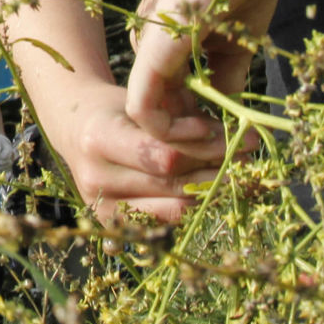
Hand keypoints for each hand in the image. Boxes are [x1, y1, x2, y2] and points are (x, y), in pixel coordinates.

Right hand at [33, 82, 220, 224]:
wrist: (75, 128)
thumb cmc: (115, 108)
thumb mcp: (142, 101)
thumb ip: (178, 119)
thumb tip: (231, 134)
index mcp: (98, 138)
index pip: (160, 155)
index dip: (200, 148)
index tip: (232, 136)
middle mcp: (95, 177)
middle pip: (169, 183)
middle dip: (214, 170)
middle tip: (248, 156)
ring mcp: (100, 205)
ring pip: (171, 207)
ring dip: (209, 191)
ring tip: (237, 173)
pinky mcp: (109, 222)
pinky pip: (162, 220)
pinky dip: (191, 205)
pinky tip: (211, 189)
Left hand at [121, 0, 277, 179]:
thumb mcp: (235, 40)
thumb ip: (225, 78)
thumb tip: (226, 119)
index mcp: (166, 48)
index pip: (174, 106)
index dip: (202, 134)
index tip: (237, 144)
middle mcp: (150, 51)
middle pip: (159, 118)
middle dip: (195, 148)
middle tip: (234, 157)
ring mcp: (149, 50)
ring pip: (149, 122)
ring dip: (187, 146)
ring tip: (226, 147)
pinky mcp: (155, 49)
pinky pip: (145, 108)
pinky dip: (172, 132)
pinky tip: (207, 132)